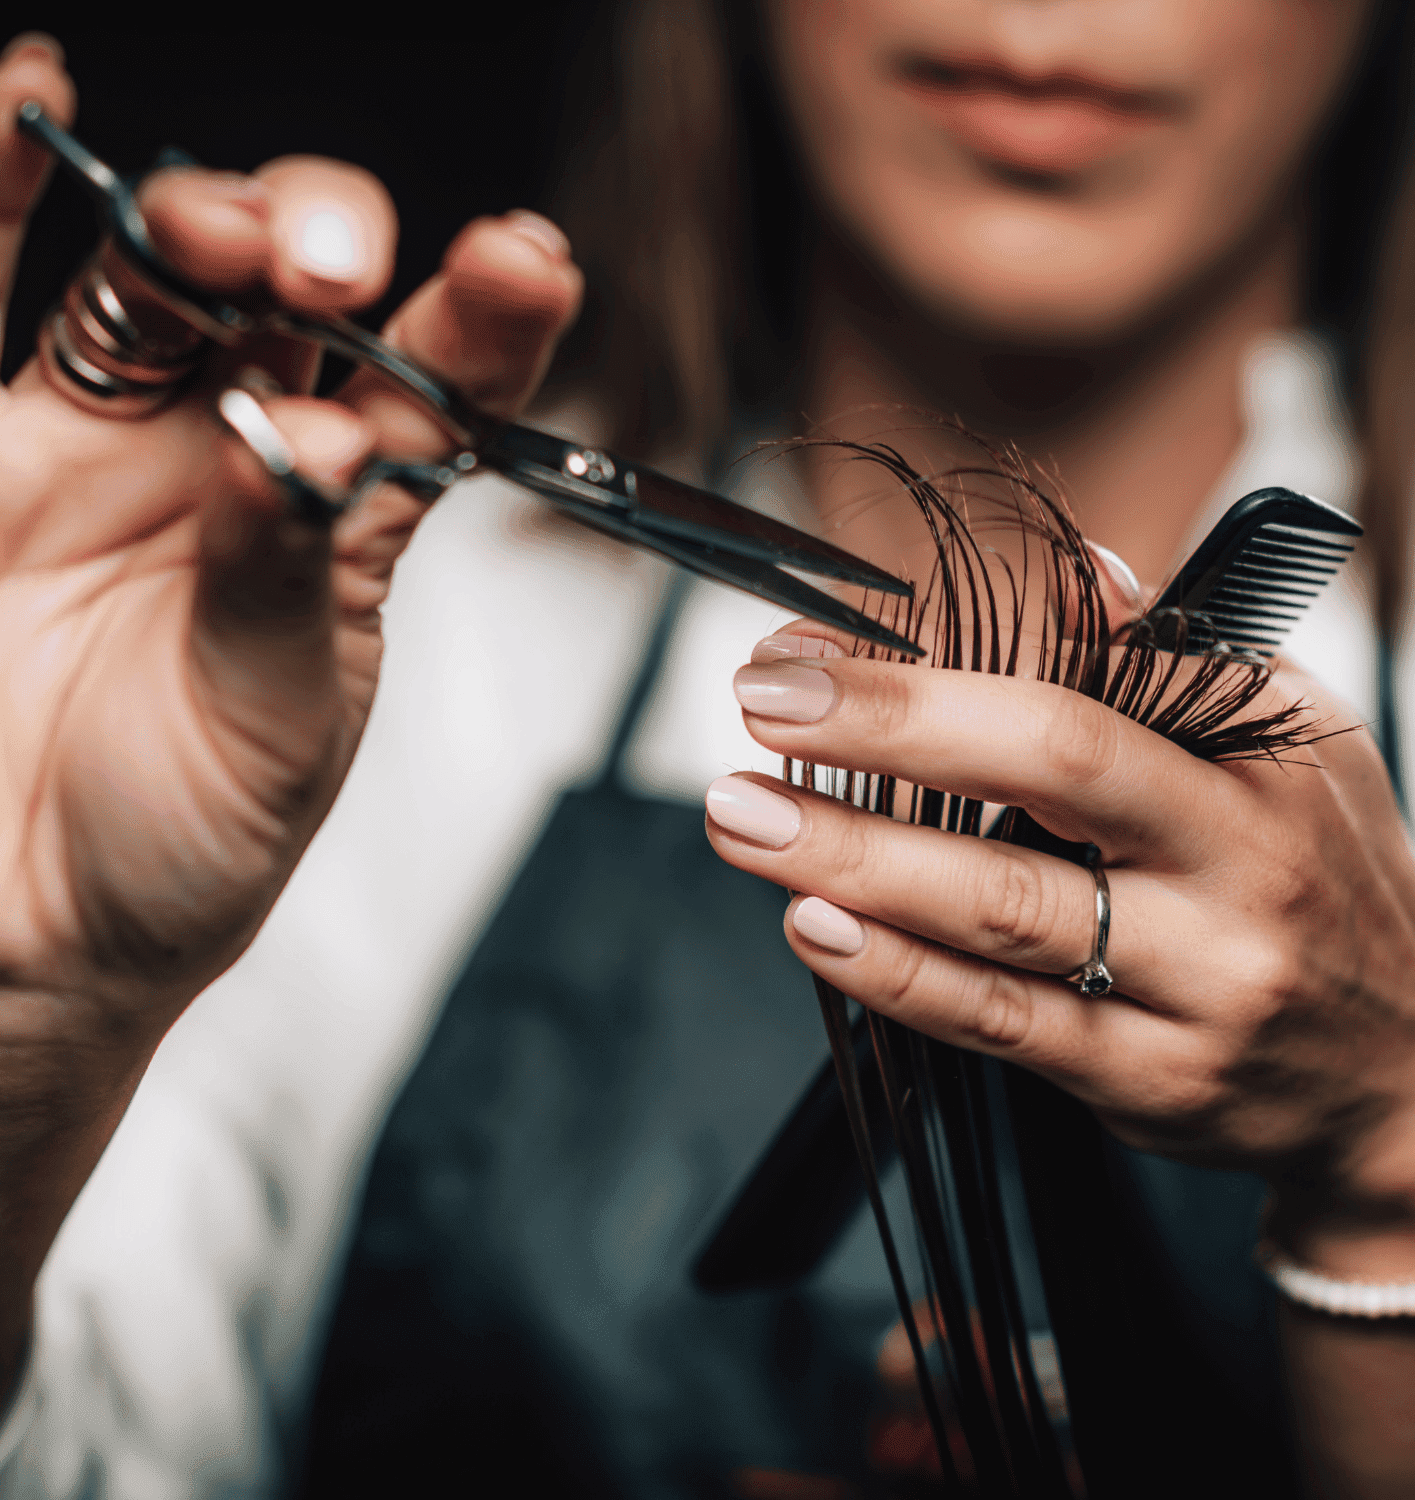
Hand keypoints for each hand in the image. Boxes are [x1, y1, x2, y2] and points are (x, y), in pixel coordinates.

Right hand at [0, 35, 580, 1338]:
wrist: (33, 925)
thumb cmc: (183, 845)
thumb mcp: (273, 721)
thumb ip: (287, 576)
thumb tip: (305, 445)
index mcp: (347, 524)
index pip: (431, 390)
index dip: (483, 319)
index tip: (526, 264)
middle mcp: (240, 459)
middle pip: (299, 299)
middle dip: (325, 245)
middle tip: (331, 267)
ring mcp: (110, 441)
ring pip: (162, 280)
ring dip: (197, 220)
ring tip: (223, 229)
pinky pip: (2, 286)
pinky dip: (6, 187)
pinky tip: (32, 98)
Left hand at [705, 626, 1414, 1278]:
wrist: (1405, 1080)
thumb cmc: (1326, 879)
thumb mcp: (1291, 747)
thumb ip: (1172, 662)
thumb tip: (1072, 569)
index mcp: (1259, 767)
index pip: (1085, 688)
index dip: (934, 668)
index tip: (811, 651)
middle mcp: (1235, 871)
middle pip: (1046, 778)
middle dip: (886, 734)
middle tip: (760, 709)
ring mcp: (1194, 987)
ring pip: (1002, 914)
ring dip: (854, 860)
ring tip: (744, 819)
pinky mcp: (1146, 1082)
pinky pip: (1002, 1025)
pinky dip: (896, 975)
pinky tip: (815, 927)